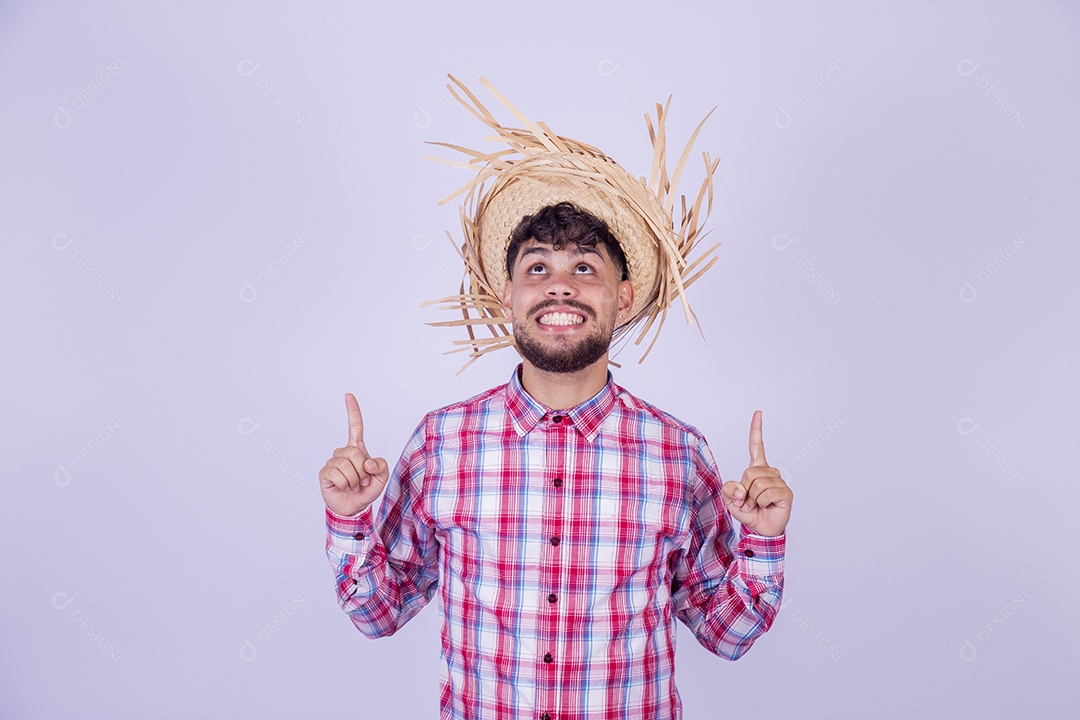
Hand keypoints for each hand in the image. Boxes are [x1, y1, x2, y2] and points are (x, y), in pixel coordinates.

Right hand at [319, 393, 389, 516]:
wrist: (353, 508)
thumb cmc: (366, 490)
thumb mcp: (382, 478)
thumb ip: (381, 467)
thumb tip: (367, 462)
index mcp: (358, 449)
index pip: (355, 427)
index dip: (353, 411)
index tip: (348, 395)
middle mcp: (343, 452)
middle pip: (356, 452)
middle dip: (363, 471)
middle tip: (362, 481)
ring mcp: (333, 461)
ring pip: (348, 466)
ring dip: (355, 480)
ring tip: (352, 485)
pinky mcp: (325, 472)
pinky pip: (338, 475)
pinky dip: (345, 484)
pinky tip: (343, 487)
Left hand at [721, 410, 792, 536]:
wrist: (761, 529)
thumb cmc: (748, 511)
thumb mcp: (731, 501)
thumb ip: (728, 491)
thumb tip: (740, 490)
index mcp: (756, 468)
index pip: (756, 445)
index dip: (756, 429)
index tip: (758, 412)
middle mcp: (769, 472)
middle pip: (749, 473)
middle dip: (744, 491)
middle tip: (748, 502)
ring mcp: (778, 481)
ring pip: (757, 484)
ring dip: (752, 499)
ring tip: (757, 505)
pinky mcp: (785, 492)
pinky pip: (766, 493)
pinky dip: (761, 503)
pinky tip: (766, 506)